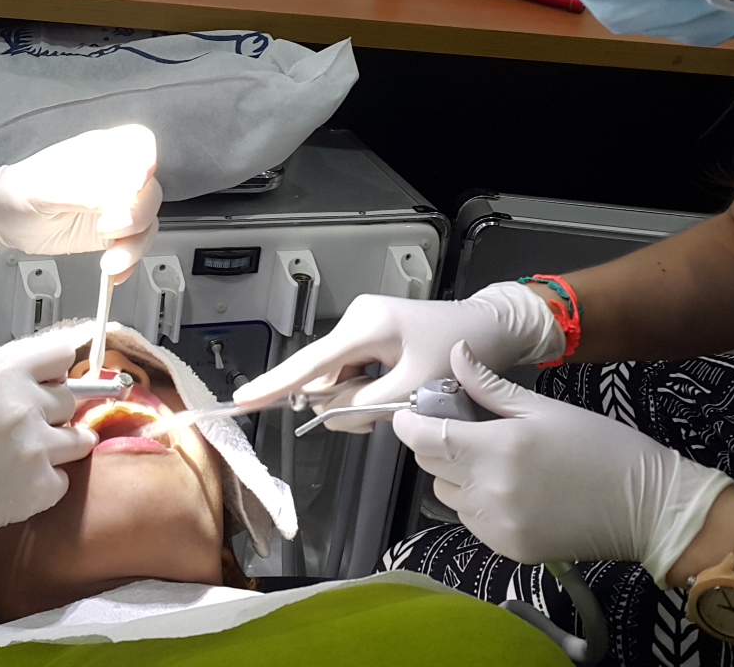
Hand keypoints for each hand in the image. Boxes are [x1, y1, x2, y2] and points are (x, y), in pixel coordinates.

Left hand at [0, 124, 162, 276]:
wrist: (0, 219)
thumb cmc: (17, 193)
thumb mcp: (45, 189)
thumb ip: (84, 189)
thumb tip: (121, 193)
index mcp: (100, 153)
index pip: (140, 145)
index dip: (146, 162)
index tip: (136, 184)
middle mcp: (114, 177)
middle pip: (150, 190)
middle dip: (136, 215)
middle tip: (109, 229)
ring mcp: (115, 206)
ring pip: (147, 223)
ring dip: (134, 246)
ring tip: (109, 262)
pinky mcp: (112, 234)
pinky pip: (135, 246)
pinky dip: (129, 262)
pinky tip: (113, 273)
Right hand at [0, 332, 95, 614]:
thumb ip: (2, 374)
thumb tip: (41, 371)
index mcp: (1, 375)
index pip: (60, 354)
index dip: (54, 370)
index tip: (51, 381)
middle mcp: (24, 408)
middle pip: (70, 399)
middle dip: (52, 412)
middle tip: (22, 428)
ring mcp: (37, 449)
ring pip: (79, 438)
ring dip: (58, 446)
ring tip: (22, 456)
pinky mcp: (42, 487)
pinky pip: (64, 477)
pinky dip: (46, 481)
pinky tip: (14, 482)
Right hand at [229, 283, 564, 430]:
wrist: (491, 329)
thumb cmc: (459, 352)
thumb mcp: (414, 388)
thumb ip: (366, 405)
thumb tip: (327, 413)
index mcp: (365, 326)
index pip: (310, 363)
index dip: (276, 386)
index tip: (243, 401)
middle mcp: (357, 320)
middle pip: (323, 376)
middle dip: (342, 403)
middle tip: (384, 413)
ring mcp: (362, 326)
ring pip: (337, 379)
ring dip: (358, 400)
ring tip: (400, 399)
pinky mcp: (370, 335)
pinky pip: (352, 372)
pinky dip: (366, 390)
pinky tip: (393, 392)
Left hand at [393, 342, 733, 583]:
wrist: (647, 506)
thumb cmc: (601, 448)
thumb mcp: (545, 408)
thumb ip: (490, 387)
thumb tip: (456, 355)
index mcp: (497, 449)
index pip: (426, 438)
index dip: (410, 423)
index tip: (409, 412)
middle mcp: (490, 492)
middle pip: (432, 466)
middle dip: (437, 444)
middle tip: (465, 428)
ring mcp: (498, 526)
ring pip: (449, 495)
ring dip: (458, 475)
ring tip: (495, 460)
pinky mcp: (509, 549)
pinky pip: (472, 521)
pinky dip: (479, 504)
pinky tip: (510, 489)